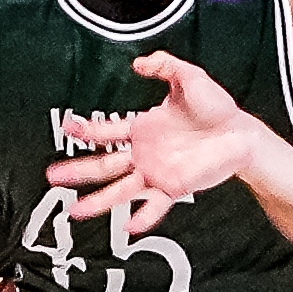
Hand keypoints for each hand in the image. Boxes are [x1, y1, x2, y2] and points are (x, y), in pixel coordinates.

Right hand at [44, 51, 256, 227]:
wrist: (240, 133)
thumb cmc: (215, 108)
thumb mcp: (188, 78)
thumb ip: (164, 66)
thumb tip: (137, 63)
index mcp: (142, 129)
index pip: (106, 133)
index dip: (85, 131)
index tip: (66, 128)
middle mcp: (143, 154)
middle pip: (103, 166)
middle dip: (77, 172)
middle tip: (53, 177)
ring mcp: (156, 173)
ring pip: (120, 191)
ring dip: (97, 202)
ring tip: (74, 212)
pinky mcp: (174, 187)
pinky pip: (154, 206)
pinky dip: (142, 217)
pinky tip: (128, 228)